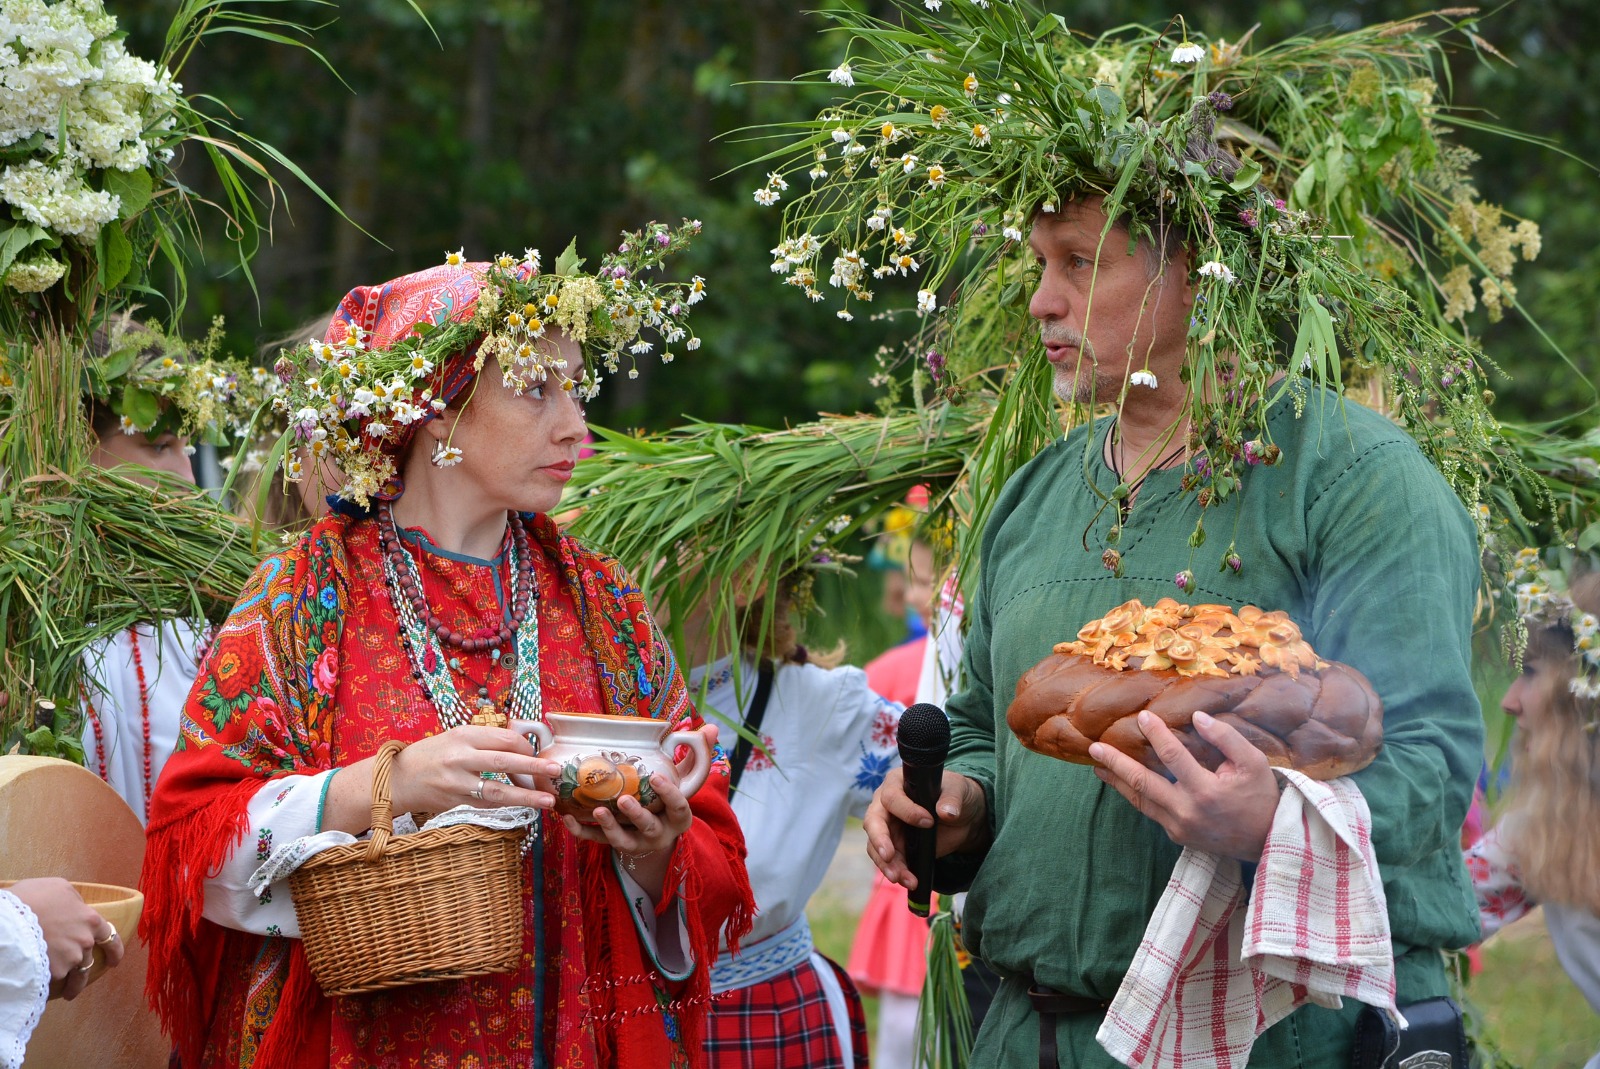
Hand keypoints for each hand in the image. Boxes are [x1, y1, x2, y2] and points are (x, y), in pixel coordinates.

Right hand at [8, 877, 123, 1000]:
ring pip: (74, 975)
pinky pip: (54, 981)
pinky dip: (51, 984)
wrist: (9, 921)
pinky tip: (44, 984)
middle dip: (84, 972)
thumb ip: (74, 901)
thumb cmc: (32, 898)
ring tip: (67, 993)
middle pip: (88, 960)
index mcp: (90, 919)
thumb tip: (76, 907)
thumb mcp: (59, 888)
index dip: (114, 951)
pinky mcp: (54, 973)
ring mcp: (70, 958)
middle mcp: (85, 941)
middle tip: (81, 983)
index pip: (110, 937)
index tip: (114, 962)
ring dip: (72, 986)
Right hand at [384, 726, 560, 815]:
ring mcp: (456, 783)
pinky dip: (507, 806)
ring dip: (526, 796)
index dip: (526, 747)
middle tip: (555, 771)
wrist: (399, 777)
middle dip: (534, 767)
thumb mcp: (456, 736)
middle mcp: (460, 758)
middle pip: (504, 762)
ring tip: (549, 801)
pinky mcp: (455, 802)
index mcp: (464, 736)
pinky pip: (487, 805)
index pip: (504, 739)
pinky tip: (525, 807)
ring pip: (497, 791)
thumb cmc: (433, 753)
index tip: (539, 754)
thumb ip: (485, 740)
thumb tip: (522, 745)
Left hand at [563, 772, 694, 900]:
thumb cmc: (668, 801)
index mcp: (678, 819)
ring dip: (609, 826)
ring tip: (598, 810)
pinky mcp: (615, 843)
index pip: (677, 806)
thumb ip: (687, 763)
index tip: (655, 776)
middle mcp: (659, 834)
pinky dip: (581, 831)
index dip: (668, 793)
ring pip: (622, 840)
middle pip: (648, 826)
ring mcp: (637, 842)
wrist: (659, 832)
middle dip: (635, 814)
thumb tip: (699, 733)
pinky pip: (597, 840)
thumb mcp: (680, 787)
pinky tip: (568, 817)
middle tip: (623, 799)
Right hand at [864, 767, 988, 890]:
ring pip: (876, 846)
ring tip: (905, 879)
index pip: (891, 797)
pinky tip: (910, 882)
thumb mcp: (958, 791)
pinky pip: (888, 862)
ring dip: (888, 864)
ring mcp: (887, 828)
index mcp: (897, 784)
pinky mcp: (894, 848)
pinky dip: (898, 872)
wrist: (961, 818)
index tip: (928, 822)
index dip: (906, 810)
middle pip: (873, 822)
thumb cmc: (954, 795)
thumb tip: (947, 813)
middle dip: (880, 840)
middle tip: (890, 855)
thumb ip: (951, 800)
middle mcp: (885, 805)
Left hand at [1089, 710, 1279, 861]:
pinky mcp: (1176, 835)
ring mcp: (1179, 827)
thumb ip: (1226, 738)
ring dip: (1117, 782)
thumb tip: (1198, 717)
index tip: (1142, 716)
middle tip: (1094, 748)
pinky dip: (1134, 795)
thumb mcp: (1254, 763)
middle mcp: (1186, 812)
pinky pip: (1150, 811)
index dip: (1156, 734)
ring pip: (1140, 801)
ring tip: (1097, 766)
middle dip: (1116, 763)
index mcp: (1206, 792)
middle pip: (1142, 783)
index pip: (1173, 756)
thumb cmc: (1261, 797)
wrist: (1267, 841)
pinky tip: (1123, 783)